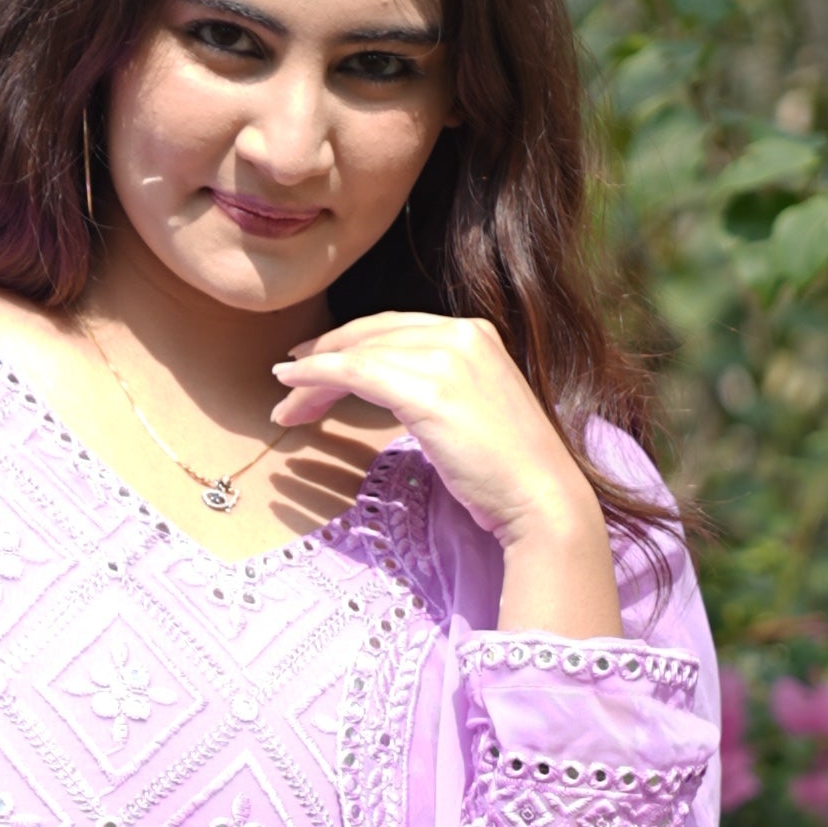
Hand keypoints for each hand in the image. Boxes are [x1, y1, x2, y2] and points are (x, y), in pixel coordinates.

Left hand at [273, 312, 620, 637]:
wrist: (542, 498)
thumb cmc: (508, 471)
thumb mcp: (473, 410)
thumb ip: (439, 388)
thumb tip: (393, 391)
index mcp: (476, 334)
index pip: (396, 328)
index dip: (350, 342)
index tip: (316, 361)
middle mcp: (462, 334)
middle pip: (372, 334)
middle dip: (324, 355)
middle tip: (288, 379)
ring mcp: (446, 357)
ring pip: (358, 353)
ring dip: (313, 376)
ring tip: (285, 404)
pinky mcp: (427, 388)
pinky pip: (355, 372)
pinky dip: (316, 378)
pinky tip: (292, 391)